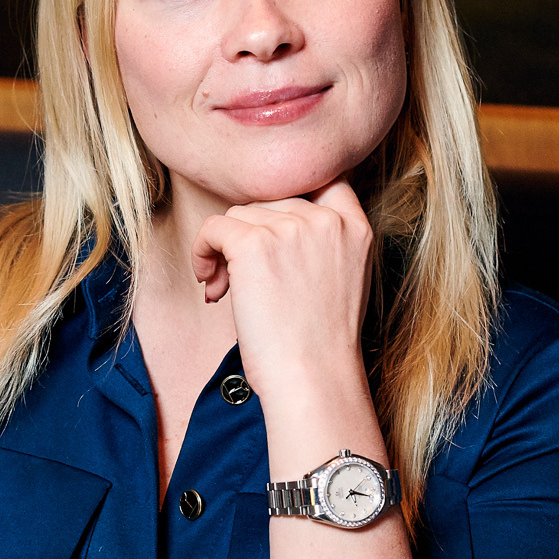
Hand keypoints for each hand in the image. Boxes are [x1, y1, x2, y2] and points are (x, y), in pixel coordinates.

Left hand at [191, 180, 373, 408]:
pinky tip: (209, 283)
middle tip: (242, 281)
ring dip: (225, 250)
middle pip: (270, 202)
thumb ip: (319, 243)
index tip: (273, 233)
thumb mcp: (341, 280)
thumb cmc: (319, 345)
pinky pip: (213, 229)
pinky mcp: (254, 244)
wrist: (312, 379)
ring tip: (227, 291)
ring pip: (238, 216)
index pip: (324, 179)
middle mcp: (327, 220)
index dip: (289, 201)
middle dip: (251, 236)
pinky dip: (202, 252)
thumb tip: (263, 224)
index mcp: (356, 228)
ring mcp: (291, 228)